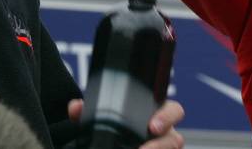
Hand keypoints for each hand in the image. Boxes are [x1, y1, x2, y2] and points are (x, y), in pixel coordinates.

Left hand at [67, 98, 184, 148]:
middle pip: (176, 138)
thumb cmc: (116, 128)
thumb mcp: (102, 118)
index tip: (153, 126)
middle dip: (164, 143)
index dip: (167, 117)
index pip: (174, 111)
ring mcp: (164, 148)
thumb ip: (88, 112)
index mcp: (156, 115)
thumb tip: (75, 108)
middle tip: (147, 146)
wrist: (113, 143)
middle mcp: (165, 135)